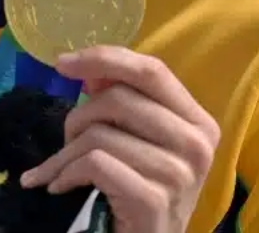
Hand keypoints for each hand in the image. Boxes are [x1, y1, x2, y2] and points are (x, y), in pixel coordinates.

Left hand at [19, 47, 219, 232]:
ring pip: (99, 134)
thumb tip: (89, 68)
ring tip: (64, 169)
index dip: (104, 58)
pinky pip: (94, 165)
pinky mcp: (154, 201)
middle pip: (118, 99)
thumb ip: (121, 100)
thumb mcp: (139, 139)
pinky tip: (61, 185)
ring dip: (65, 152)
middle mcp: (197, 144)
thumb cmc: (141, 186)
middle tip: (68, 140)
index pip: (151, 70)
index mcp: (198, 121)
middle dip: (78, 116)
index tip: (62, 63)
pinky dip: (65, 172)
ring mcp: (179, 174)